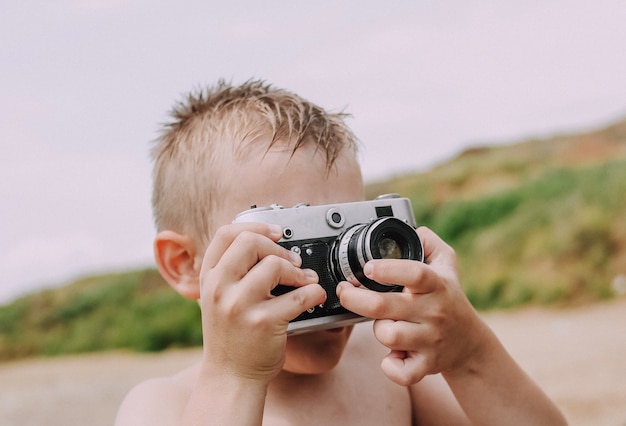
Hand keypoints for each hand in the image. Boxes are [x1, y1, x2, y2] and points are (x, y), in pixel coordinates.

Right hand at [198, 222, 326, 382]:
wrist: (230, 378)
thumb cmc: (231, 337)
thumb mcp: (218, 299)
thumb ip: (231, 272)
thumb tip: (265, 240)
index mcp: (208, 279)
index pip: (226, 234)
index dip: (255, 226)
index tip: (276, 233)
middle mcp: (219, 289)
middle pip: (250, 242)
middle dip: (278, 248)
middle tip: (293, 261)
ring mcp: (239, 306)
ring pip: (274, 265)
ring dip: (298, 271)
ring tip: (305, 281)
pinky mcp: (263, 323)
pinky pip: (299, 295)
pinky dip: (314, 292)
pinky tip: (314, 296)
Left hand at [337, 226, 487, 385]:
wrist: (469, 343)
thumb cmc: (449, 298)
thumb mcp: (447, 263)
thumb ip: (428, 241)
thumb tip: (410, 228)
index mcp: (435, 285)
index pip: (414, 273)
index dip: (388, 269)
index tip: (368, 267)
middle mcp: (433, 312)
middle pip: (383, 306)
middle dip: (355, 299)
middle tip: (345, 291)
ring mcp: (430, 340)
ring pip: (388, 335)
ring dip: (377, 329)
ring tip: (383, 323)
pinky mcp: (427, 365)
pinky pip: (401, 372)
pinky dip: (390, 367)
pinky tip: (391, 356)